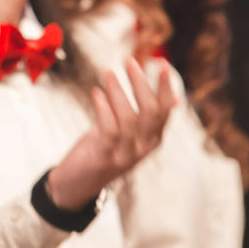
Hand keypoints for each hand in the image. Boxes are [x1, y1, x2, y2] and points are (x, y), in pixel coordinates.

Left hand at [45, 57, 175, 209]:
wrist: (75, 186)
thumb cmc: (101, 152)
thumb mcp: (128, 134)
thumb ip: (147, 118)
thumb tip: (174, 97)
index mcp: (152, 140)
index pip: (165, 110)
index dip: (165, 86)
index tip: (162, 62)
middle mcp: (143, 148)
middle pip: (151, 111)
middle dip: (141, 83)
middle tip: (130, 61)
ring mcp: (125, 155)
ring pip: (129, 118)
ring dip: (118, 91)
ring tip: (108, 73)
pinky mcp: (105, 158)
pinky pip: (109, 130)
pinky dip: (104, 108)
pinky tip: (97, 93)